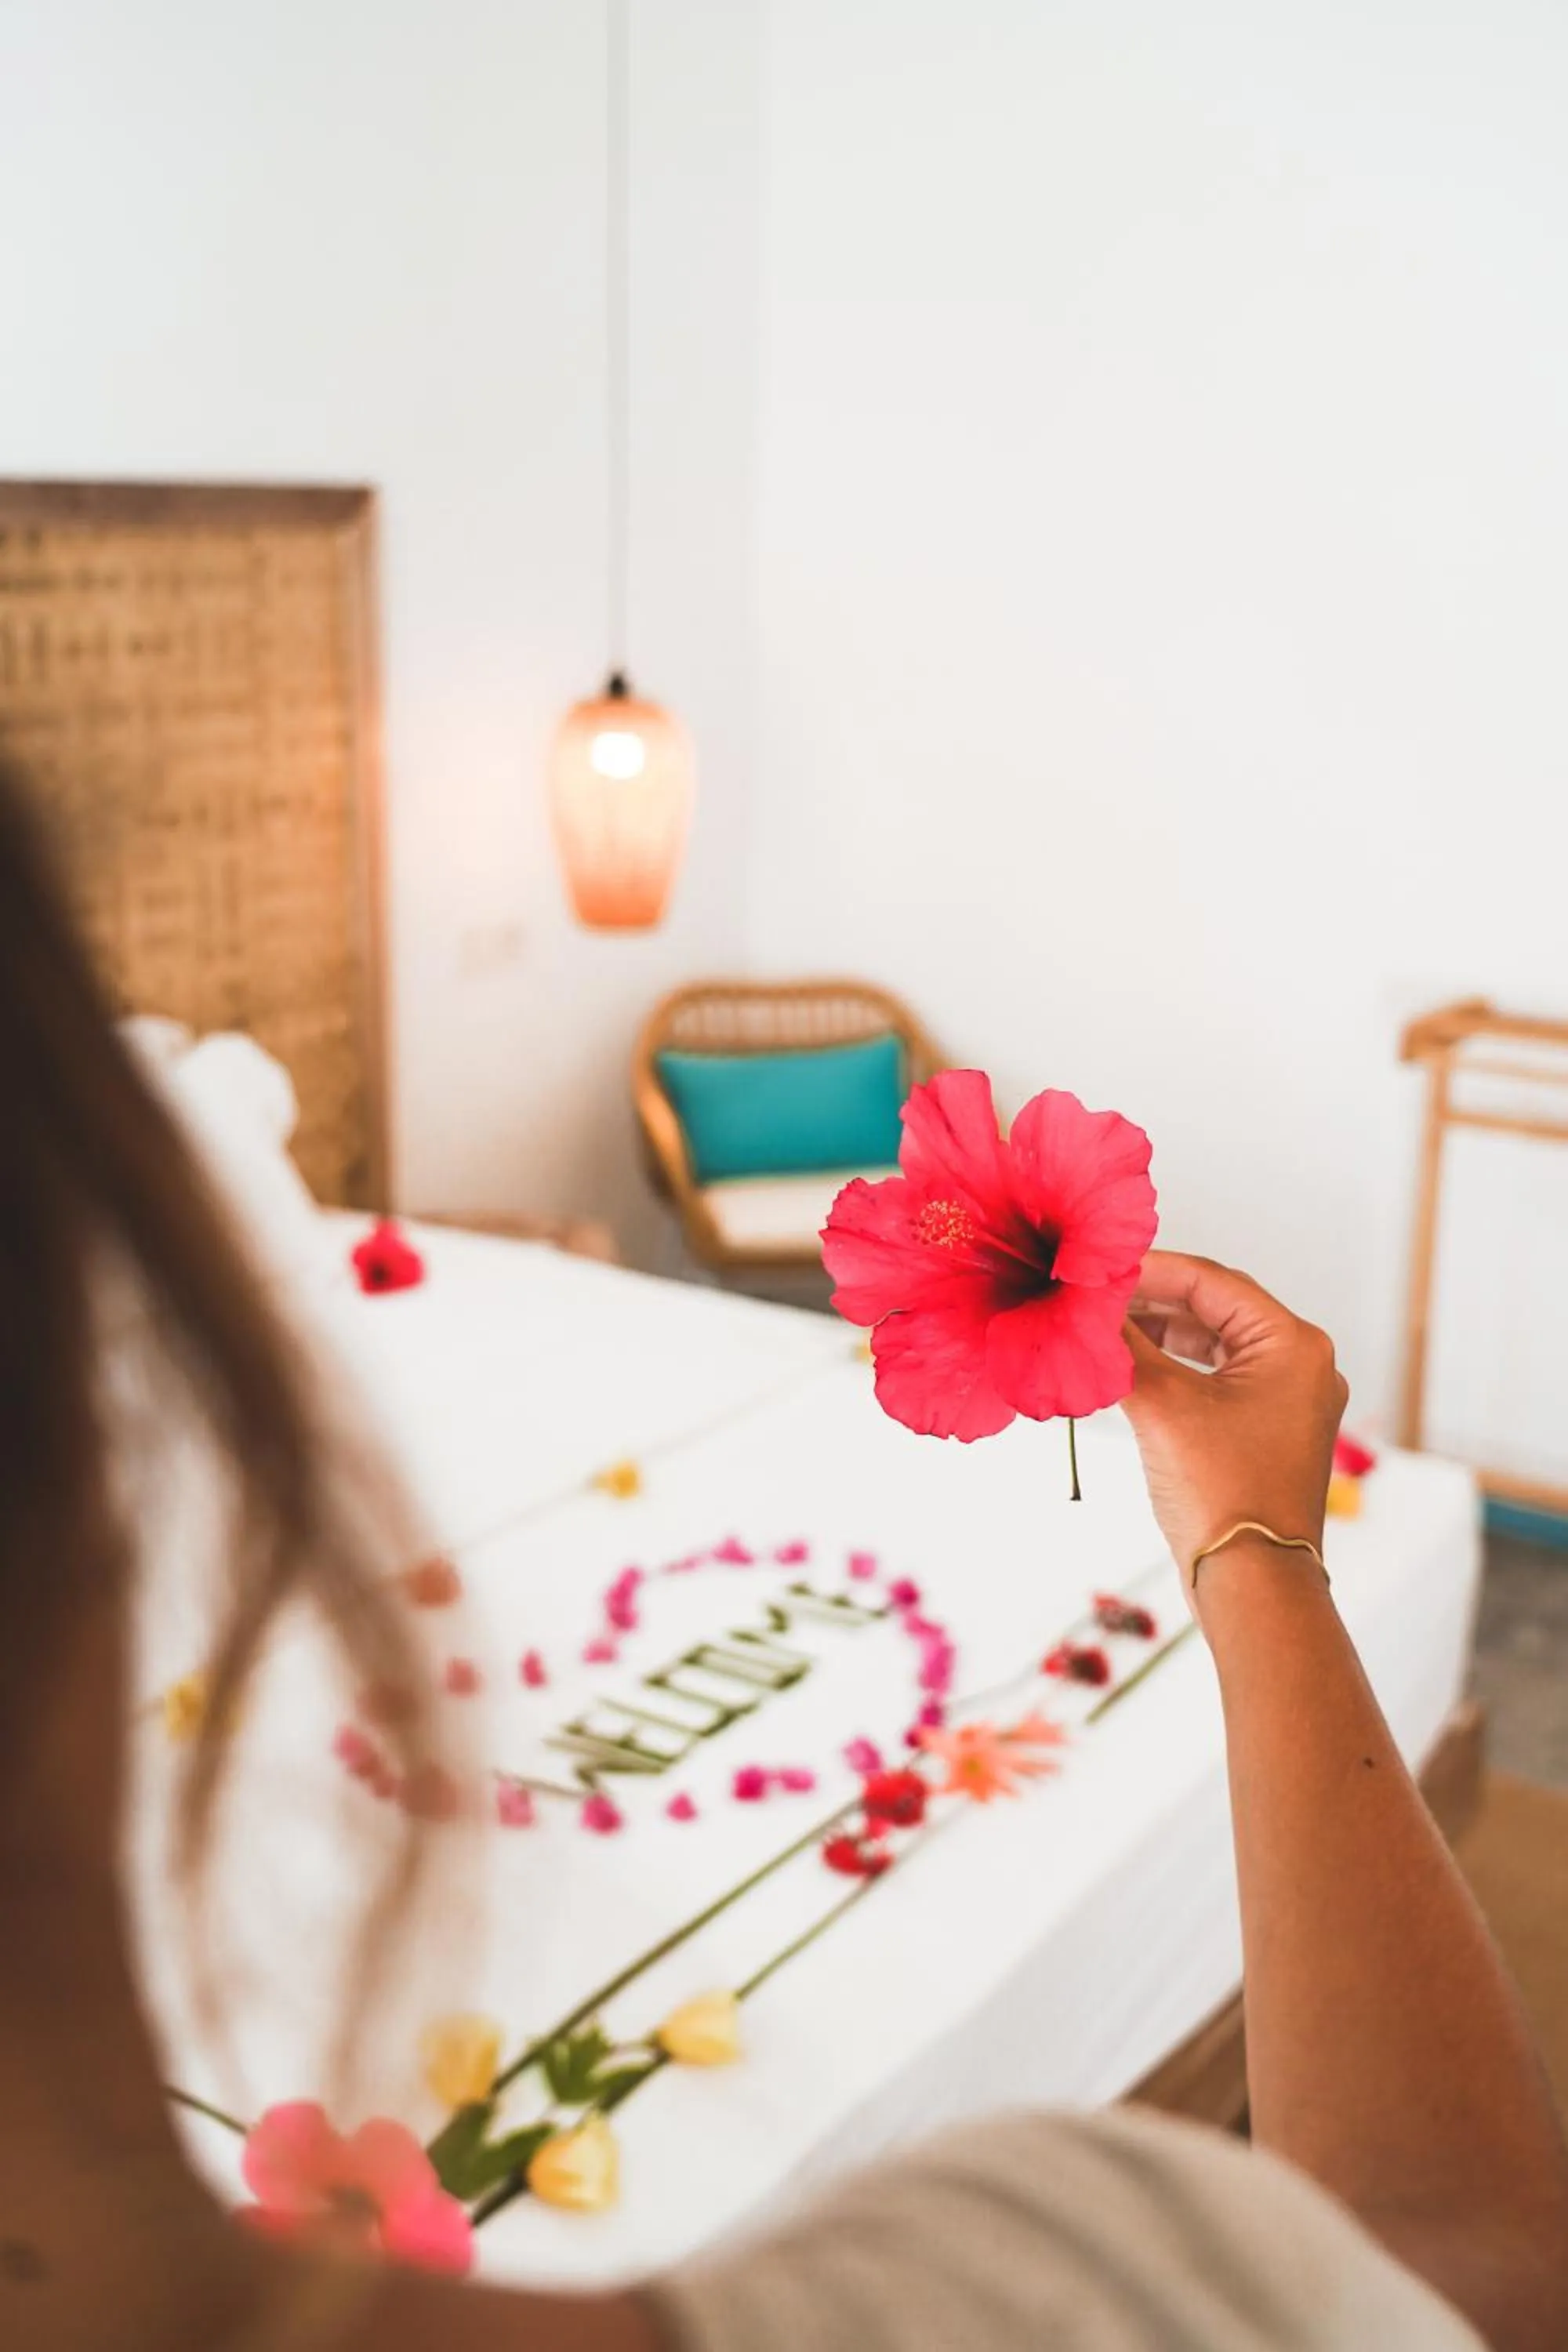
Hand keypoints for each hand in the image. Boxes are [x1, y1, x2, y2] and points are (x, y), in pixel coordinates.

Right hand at [1119, 1252, 1348, 1599]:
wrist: (1252, 1584)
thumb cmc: (1222, 1492)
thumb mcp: (1163, 1406)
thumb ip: (1122, 1348)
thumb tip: (1086, 1310)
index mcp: (1294, 1345)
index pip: (1211, 1282)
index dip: (1148, 1270)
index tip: (1098, 1269)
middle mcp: (1302, 1366)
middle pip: (1214, 1310)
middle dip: (1150, 1302)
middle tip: (1094, 1298)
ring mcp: (1289, 1402)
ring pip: (1213, 1346)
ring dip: (1159, 1336)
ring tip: (1103, 1331)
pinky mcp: (1269, 1433)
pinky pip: (1217, 1382)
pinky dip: (1174, 1371)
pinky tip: (1130, 1371)